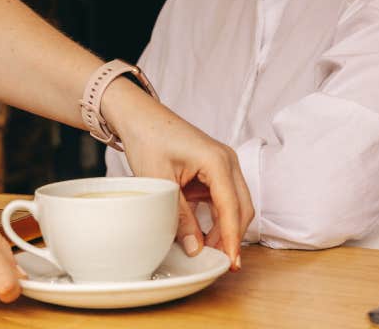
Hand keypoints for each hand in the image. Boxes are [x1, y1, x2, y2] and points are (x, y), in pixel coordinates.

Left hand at [104, 82, 253, 269]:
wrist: (137, 115)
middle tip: (220, 261)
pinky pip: (223, 195)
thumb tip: (195, 248)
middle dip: (232, 235)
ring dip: (224, 226)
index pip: (232, 208)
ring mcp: (222, 161)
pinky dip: (216, 213)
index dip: (232, 239)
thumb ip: (180, 216)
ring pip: (234, 203)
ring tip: (208, 249)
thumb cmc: (147, 137)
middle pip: (241, 207)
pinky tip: (202, 230)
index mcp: (217, 161)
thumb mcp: (160, 181)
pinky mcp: (214, 166)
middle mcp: (227, 160)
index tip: (230, 263)